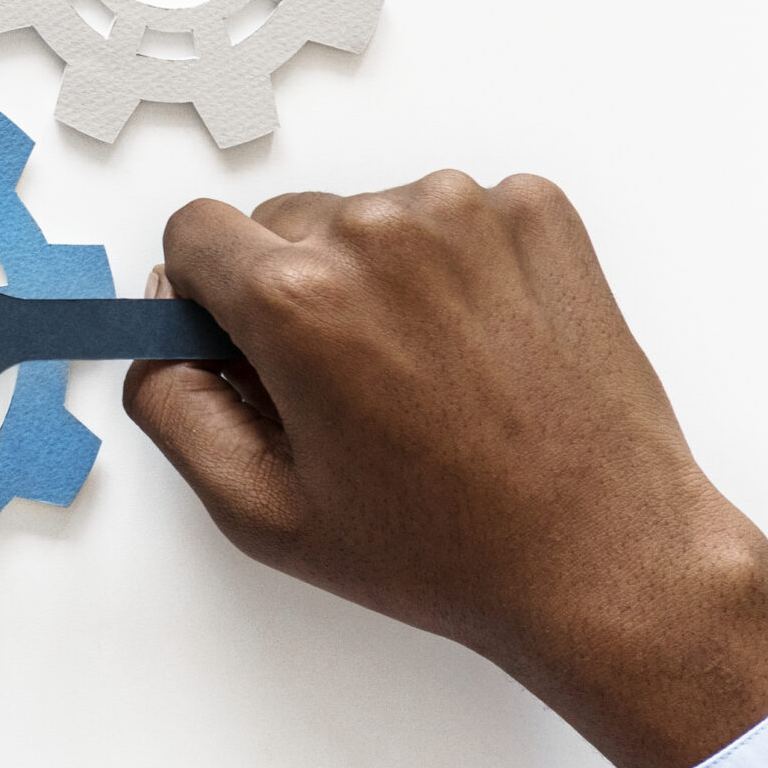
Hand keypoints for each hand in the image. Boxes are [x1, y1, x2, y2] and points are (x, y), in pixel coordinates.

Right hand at [126, 171, 767, 767]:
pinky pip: (455, 214)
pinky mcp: (537, 211)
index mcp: (295, 297)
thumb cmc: (448, 547)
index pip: (193, 232)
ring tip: (431, 373)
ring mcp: (465, 211)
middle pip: (281, 222)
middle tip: (348, 385)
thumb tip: (156, 333)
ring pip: (369, 216)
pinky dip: (458, 265)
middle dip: (294, 289)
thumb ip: (169, 406)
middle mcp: (375, 231)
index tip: (244, 343)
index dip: (207, 294)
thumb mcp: (261, 512)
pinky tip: (485, 345)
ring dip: (380, 276)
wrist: (610, 557)